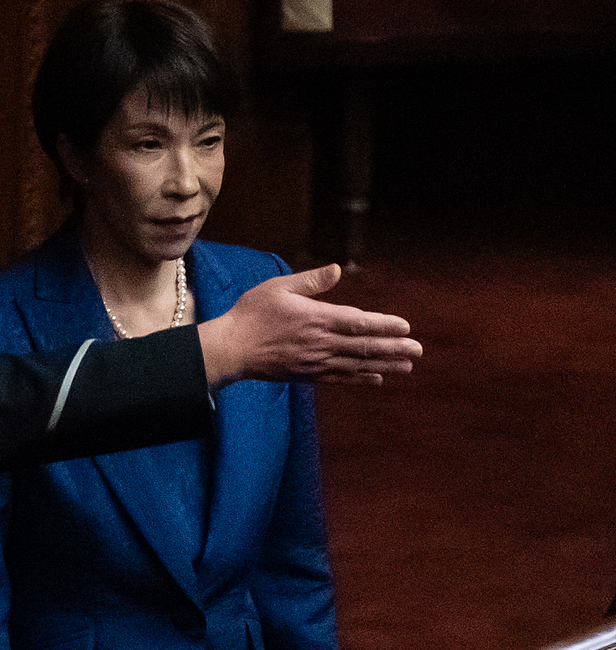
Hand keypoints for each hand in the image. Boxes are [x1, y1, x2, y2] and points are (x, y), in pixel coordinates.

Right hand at [197, 263, 420, 387]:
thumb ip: (311, 281)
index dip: (384, 325)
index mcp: (317, 318)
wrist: (231, 348)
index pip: (358, 323)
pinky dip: (360, 379)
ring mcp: (315, 362)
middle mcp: (321, 343)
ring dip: (384, 365)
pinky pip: (340, 378)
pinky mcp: (307, 375)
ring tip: (407, 366)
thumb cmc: (252, 314)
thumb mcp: (279, 287)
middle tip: (418, 349)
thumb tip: (337, 270)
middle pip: (364, 347)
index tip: (406, 327)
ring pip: (357, 365)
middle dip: (393, 348)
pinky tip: (377, 379)